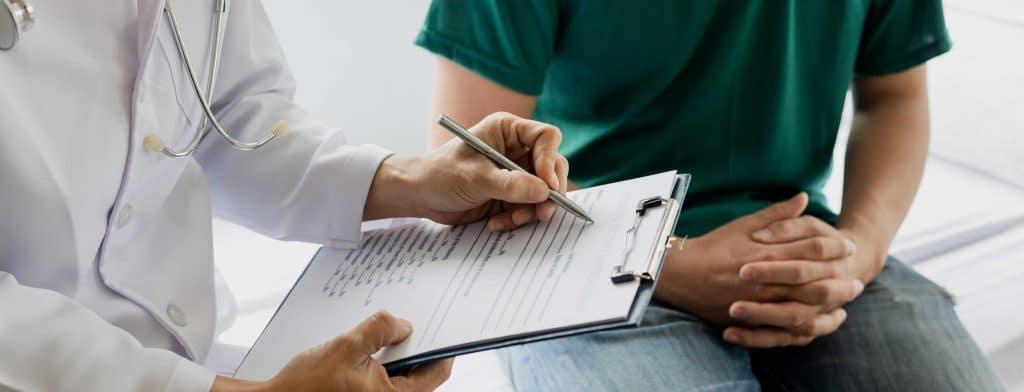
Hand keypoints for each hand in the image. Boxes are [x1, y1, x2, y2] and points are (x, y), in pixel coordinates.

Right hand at [213, 311, 452, 390]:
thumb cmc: (306, 385)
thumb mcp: (346, 346)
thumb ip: (379, 330)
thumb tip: (403, 325)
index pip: (436, 373)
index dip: (443, 347)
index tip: (447, 327)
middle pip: (419, 374)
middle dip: (417, 346)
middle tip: (415, 322)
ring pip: (401, 376)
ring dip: (398, 353)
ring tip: (391, 330)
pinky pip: (384, 379)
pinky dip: (383, 361)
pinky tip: (372, 344)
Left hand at [365, 112, 567, 230]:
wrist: (421, 196)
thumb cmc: (440, 174)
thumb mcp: (474, 178)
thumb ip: (510, 184)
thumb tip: (543, 191)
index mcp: (508, 131)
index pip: (546, 137)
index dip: (551, 159)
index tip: (547, 184)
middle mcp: (517, 149)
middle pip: (552, 166)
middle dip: (549, 191)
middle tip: (543, 212)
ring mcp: (516, 173)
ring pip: (544, 191)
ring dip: (532, 209)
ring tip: (512, 219)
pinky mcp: (512, 195)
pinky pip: (528, 208)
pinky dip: (518, 218)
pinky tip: (496, 222)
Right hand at [653, 193, 861, 344]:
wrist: (680, 274)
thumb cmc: (713, 246)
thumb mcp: (744, 224)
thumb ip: (777, 214)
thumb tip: (804, 198)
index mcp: (765, 252)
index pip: (810, 249)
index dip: (834, 247)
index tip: (848, 245)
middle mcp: (765, 279)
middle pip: (814, 282)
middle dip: (839, 280)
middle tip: (857, 279)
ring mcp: (758, 302)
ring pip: (804, 306)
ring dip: (830, 304)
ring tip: (846, 300)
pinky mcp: (750, 319)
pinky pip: (786, 327)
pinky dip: (809, 325)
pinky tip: (823, 320)